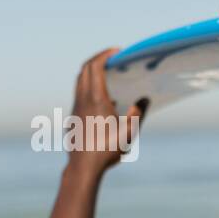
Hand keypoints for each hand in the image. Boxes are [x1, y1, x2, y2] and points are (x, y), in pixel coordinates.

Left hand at [67, 47, 146, 173]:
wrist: (84, 166)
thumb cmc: (107, 150)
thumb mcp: (129, 133)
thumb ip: (137, 113)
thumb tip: (143, 99)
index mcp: (97, 99)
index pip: (95, 67)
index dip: (105, 54)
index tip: (117, 51)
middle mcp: (83, 100)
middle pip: (84, 70)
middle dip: (97, 59)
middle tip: (112, 58)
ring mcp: (76, 108)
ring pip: (80, 81)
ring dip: (92, 73)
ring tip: (108, 75)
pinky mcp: (74, 117)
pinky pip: (80, 94)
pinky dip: (90, 87)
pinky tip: (103, 99)